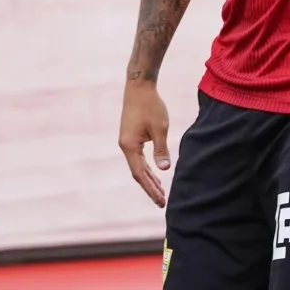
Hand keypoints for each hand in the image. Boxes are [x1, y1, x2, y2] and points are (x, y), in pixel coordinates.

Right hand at [119, 81, 171, 207]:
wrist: (139, 87)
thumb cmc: (150, 105)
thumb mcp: (160, 128)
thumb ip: (161, 149)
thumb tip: (165, 169)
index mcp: (130, 146)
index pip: (141, 174)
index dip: (150, 189)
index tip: (160, 201)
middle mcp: (125, 146)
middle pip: (138, 173)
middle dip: (150, 188)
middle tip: (162, 202)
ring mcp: (127, 142)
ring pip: (138, 166)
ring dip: (149, 179)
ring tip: (161, 192)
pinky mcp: (131, 137)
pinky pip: (139, 158)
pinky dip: (148, 168)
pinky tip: (156, 173)